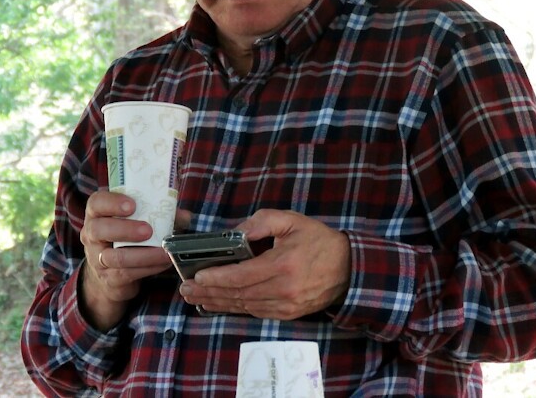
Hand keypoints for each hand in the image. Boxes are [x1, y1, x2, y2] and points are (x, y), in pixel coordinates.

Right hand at [78, 190, 188, 329]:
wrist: (112, 273)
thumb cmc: (127, 237)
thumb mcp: (139, 220)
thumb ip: (160, 214)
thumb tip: (185, 216)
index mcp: (97, 214)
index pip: (96, 203)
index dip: (112, 203)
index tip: (132, 205)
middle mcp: (91, 235)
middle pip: (99, 229)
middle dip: (125, 229)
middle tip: (148, 230)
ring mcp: (97, 258)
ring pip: (114, 257)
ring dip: (143, 254)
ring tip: (163, 251)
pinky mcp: (108, 278)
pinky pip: (126, 273)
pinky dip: (148, 268)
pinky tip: (163, 262)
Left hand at [178, 209, 350, 318]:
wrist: (349, 268)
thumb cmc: (318, 240)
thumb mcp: (292, 220)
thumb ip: (262, 222)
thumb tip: (236, 231)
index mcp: (282, 265)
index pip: (241, 275)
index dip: (217, 277)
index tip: (196, 276)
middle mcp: (282, 290)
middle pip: (238, 294)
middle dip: (209, 292)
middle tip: (185, 289)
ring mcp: (286, 306)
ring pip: (244, 306)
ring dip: (217, 302)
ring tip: (195, 298)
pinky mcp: (288, 314)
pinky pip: (256, 312)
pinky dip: (235, 308)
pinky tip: (219, 304)